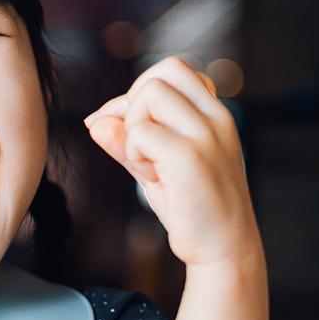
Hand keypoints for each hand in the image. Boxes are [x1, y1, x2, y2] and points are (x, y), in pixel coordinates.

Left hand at [85, 57, 261, 267]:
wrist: (223, 250)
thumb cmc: (192, 208)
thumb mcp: (157, 167)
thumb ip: (127, 141)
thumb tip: (95, 122)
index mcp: (215, 114)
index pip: (173, 69)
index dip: (139, 93)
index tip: (129, 131)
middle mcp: (216, 117)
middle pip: (161, 73)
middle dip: (134, 105)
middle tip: (138, 148)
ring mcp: (207, 135)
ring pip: (149, 95)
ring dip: (134, 131)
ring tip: (148, 166)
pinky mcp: (191, 157)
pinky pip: (141, 132)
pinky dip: (134, 154)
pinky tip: (151, 179)